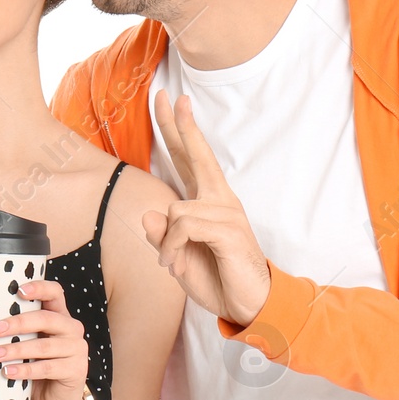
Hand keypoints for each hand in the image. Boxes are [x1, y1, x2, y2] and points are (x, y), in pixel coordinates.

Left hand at [0, 279, 91, 399]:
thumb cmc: (38, 368)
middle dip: (17, 323)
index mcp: (61, 316)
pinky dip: (25, 370)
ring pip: (43, 346)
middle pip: (46, 319)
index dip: (39, 288)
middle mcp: (72, 329)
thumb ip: (20, 332)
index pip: (55, 292)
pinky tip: (8, 372)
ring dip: (16, 349)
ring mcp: (77, 349)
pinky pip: (47, 368)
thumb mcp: (31, 344)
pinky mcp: (76, 370)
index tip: (18, 290)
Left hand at [142, 89, 270, 327]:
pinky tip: (178, 264)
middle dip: (179, 125)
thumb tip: (149, 216)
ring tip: (174, 263)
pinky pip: (184, 225)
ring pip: (175, 209)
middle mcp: (218, 200)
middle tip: (166, 95)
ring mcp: (225, 212)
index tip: (172, 99)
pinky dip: (174, 247)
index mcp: (207, 202)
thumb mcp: (178, 258)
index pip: (189, 159)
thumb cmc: (217, 279)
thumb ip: (163, 237)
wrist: (249, 305)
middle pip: (195, 155)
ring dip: (167, 242)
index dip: (179, 130)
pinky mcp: (228, 229)